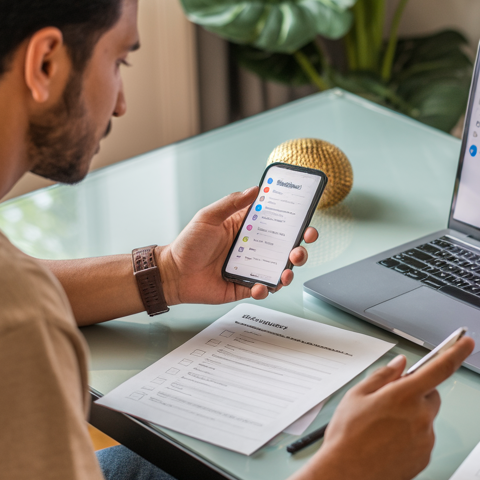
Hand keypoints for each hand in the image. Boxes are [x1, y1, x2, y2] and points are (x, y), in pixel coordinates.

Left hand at [157, 187, 317, 304]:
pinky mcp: (244, 287)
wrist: (173, 274)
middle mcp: (253, 248)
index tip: (306, 219)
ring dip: (288, 271)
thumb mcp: (208, 217)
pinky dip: (265, 289)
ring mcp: (250, 269)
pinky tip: (260, 287)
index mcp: (247, 229)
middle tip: (301, 247)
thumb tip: (255, 189)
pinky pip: (262, 290)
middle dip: (300, 248)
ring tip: (286, 272)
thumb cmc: (188, 244)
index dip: (295, 221)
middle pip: (285, 248)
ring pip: (279, 270)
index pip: (277, 223)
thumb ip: (231, 203)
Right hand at [314, 336, 475, 479]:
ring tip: (383, 433)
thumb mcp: (357, 396)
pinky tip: (388, 446)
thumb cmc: (347, 437)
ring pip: (425, 420)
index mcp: (405, 396)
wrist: (344, 476)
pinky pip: (422, 441)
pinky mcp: (424, 458)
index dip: (457, 352)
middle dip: (416, 396)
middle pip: (431, 396)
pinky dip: (410, 440)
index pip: (440, 368)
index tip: (467, 342)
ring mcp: (425, 439)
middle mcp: (420, 416)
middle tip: (392, 406)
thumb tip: (400, 365)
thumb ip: (383, 376)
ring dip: (411, 420)